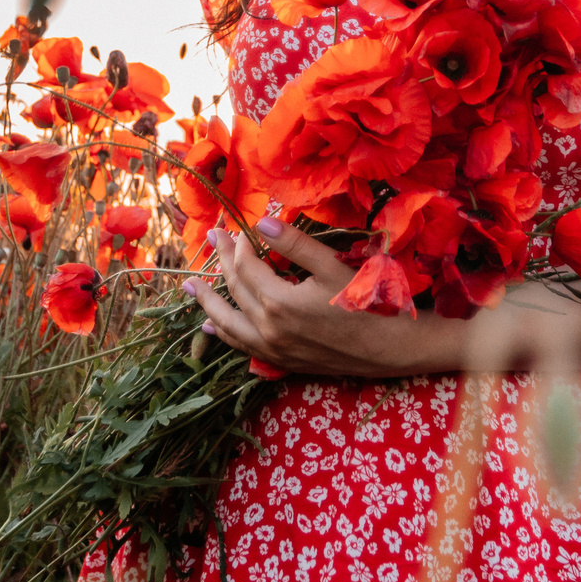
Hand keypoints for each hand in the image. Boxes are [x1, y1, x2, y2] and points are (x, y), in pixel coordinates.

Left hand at [186, 218, 457, 378]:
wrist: (391, 349)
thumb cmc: (368, 303)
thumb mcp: (333, 268)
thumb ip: (295, 244)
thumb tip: (261, 220)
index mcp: (279, 302)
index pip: (246, 266)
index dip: (239, 243)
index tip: (237, 225)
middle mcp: (268, 329)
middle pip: (235, 288)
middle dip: (222, 260)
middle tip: (213, 237)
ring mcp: (273, 349)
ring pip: (229, 322)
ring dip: (208, 301)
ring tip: (189, 287)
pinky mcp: (281, 361)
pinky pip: (242, 346)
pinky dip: (224, 334)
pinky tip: (212, 328)